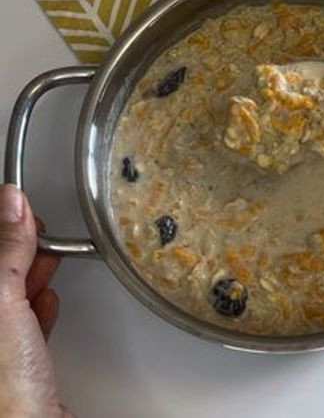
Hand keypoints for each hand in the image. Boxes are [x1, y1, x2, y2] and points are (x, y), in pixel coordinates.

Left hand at [0, 184, 72, 416]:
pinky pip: (21, 328)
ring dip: (26, 275)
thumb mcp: (2, 305)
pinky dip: (35, 308)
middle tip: (32, 229)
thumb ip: (5, 254)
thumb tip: (9, 205)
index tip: (15, 207)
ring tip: (44, 256)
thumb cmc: (6, 393)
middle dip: (11, 250)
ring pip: (6, 301)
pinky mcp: (15, 372)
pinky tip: (45, 299)